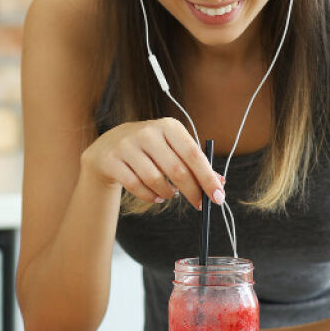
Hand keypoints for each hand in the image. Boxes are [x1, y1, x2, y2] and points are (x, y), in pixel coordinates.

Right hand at [81, 118, 224, 210]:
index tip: (218, 196)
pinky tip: (156, 196)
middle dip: (192, 191)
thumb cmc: (150, 149)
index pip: (193, 154)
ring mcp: (127, 145)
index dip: (207, 177)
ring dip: (168, 194)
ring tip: (171, 194)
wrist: (109, 146)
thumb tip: (220, 184)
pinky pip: (137, 187)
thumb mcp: (173, 149)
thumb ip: (195, 164)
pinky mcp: (112, 160)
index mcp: (169, 126)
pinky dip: (151, 197)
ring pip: (156, 180)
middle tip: (199, 204)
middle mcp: (148, 132)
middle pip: (177, 170)